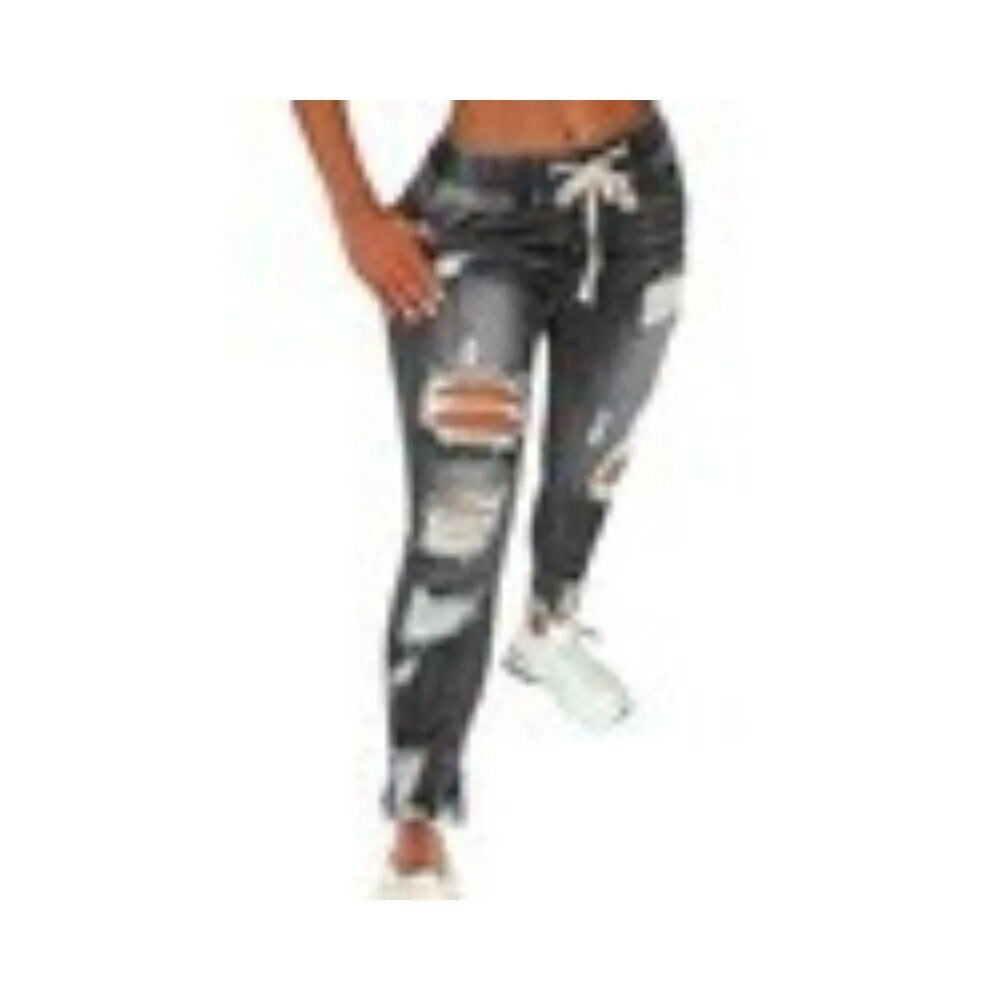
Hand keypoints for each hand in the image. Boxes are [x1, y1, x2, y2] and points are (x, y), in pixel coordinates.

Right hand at [338, 201, 441, 322]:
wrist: (358, 215)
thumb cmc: (382, 218)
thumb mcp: (407, 224)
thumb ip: (421, 236)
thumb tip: (434, 241)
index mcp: (406, 250)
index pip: (423, 272)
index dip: (432, 286)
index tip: (439, 297)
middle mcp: (394, 262)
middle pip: (411, 285)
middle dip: (422, 300)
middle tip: (430, 312)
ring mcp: (379, 269)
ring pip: (395, 292)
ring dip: (406, 306)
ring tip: (414, 317)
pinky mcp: (366, 274)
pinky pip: (377, 292)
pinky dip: (386, 303)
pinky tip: (392, 312)